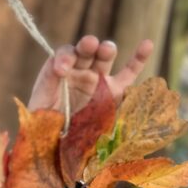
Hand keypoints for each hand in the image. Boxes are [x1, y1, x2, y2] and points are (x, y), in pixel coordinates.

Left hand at [27, 35, 153, 113]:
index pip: (65, 54)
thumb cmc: (45, 122)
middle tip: (88, 45)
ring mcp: (98, 79)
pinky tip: (147, 44)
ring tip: (105, 50)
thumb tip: (60, 70)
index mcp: (60, 69)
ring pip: (105, 58)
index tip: (61, 70)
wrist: (57, 142)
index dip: (64, 58)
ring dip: (106, 50)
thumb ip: (48, 84)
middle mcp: (80, 69)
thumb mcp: (40, 104)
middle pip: (86, 50)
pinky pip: (128, 73)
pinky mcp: (114, 92)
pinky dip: (139, 59)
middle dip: (87, 46)